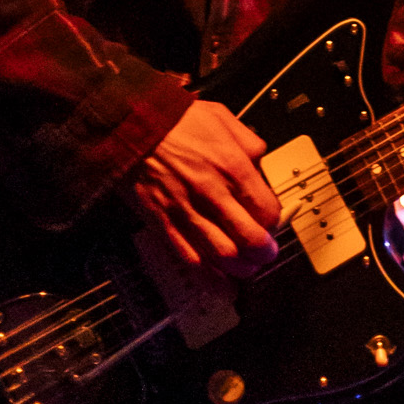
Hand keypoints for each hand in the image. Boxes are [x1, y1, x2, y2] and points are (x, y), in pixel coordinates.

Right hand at [119, 100, 278, 276]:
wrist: (128, 124)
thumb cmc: (173, 119)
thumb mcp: (221, 117)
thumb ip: (247, 141)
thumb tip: (262, 161)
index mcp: (231, 165)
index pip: (267, 210)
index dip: (274, 222)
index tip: (272, 223)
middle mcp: (211, 192)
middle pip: (249, 239)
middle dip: (264, 253)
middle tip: (266, 254)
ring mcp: (186, 211)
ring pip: (222, 256)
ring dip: (241, 269)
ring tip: (247, 268)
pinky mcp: (162, 223)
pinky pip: (189, 259)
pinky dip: (208, 279)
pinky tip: (220, 285)